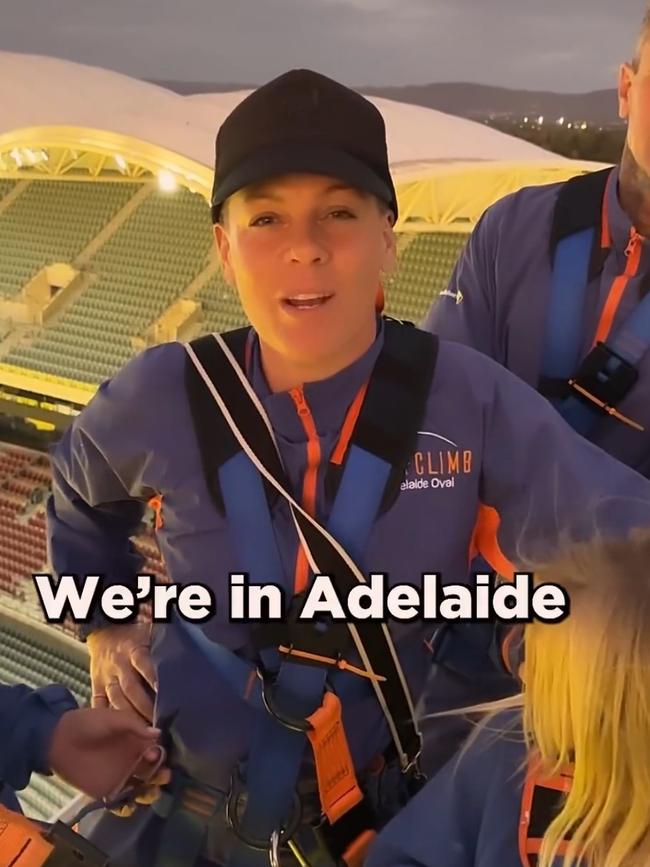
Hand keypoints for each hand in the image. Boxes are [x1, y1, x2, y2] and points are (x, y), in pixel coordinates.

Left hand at [48, 707, 169, 801]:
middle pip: (153, 771)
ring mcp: (120, 776)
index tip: (157, 756)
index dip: (160, 754)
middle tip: (162, 776)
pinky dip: (129, 806)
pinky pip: (122, 801)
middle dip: (161, 775)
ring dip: (150, 791)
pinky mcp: (106, 791)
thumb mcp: (112, 719)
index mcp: (135, 741)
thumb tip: (159, 734)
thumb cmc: (87, 723)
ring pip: (142, 788)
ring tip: (150, 792)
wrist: (58, 740)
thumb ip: (134, 726)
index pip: (156, 750)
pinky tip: (132, 804)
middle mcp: (132, 759)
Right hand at [87, 623, 155, 722]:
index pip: (144, 664)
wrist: (103, 629)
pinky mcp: (97, 687)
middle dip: (145, 707)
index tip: (165, 693)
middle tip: (160, 723)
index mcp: (133, 649)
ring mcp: (106, 678)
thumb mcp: (148, 630)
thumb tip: (187, 640)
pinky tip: (119, 732)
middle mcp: (119, 665)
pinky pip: (100, 705)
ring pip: (117, 700)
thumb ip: (164, 637)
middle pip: (131, 689)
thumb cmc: (134, 633)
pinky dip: (108, 718)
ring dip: (130, 717)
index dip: (153, 678)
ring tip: (145, 732)